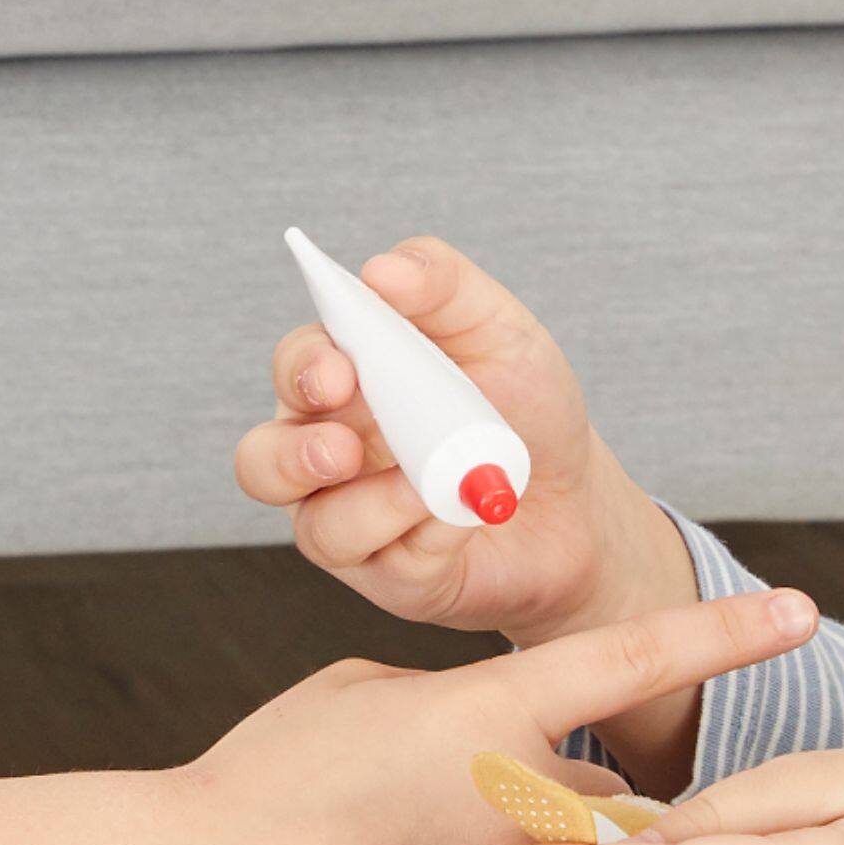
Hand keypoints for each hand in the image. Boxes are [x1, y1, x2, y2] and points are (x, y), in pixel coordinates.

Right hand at [166, 586, 818, 844]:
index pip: (638, 660)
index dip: (727, 633)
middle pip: (615, 805)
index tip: (806, 610)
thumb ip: (459, 707)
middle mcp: (534, 806)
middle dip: (586, 811)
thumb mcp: (370, 695)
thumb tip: (496, 731)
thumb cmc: (267, 780)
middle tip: (493, 816)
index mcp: (495, 714)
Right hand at [235, 233, 697, 643]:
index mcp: (352, 381)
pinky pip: (385, 566)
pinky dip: (427, 536)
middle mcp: (333, 453)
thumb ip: (443, 286)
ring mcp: (354, 520)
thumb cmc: (529, 407)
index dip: (304, 368)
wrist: (581, 500)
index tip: (338, 372)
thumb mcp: (500, 329)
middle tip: (344, 449)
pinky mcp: (389, 575)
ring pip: (314, 525)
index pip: (298, 365)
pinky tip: (464, 517)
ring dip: (372, 505)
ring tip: (430, 486)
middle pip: (262, 459)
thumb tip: (381, 270)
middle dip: (293, 454)